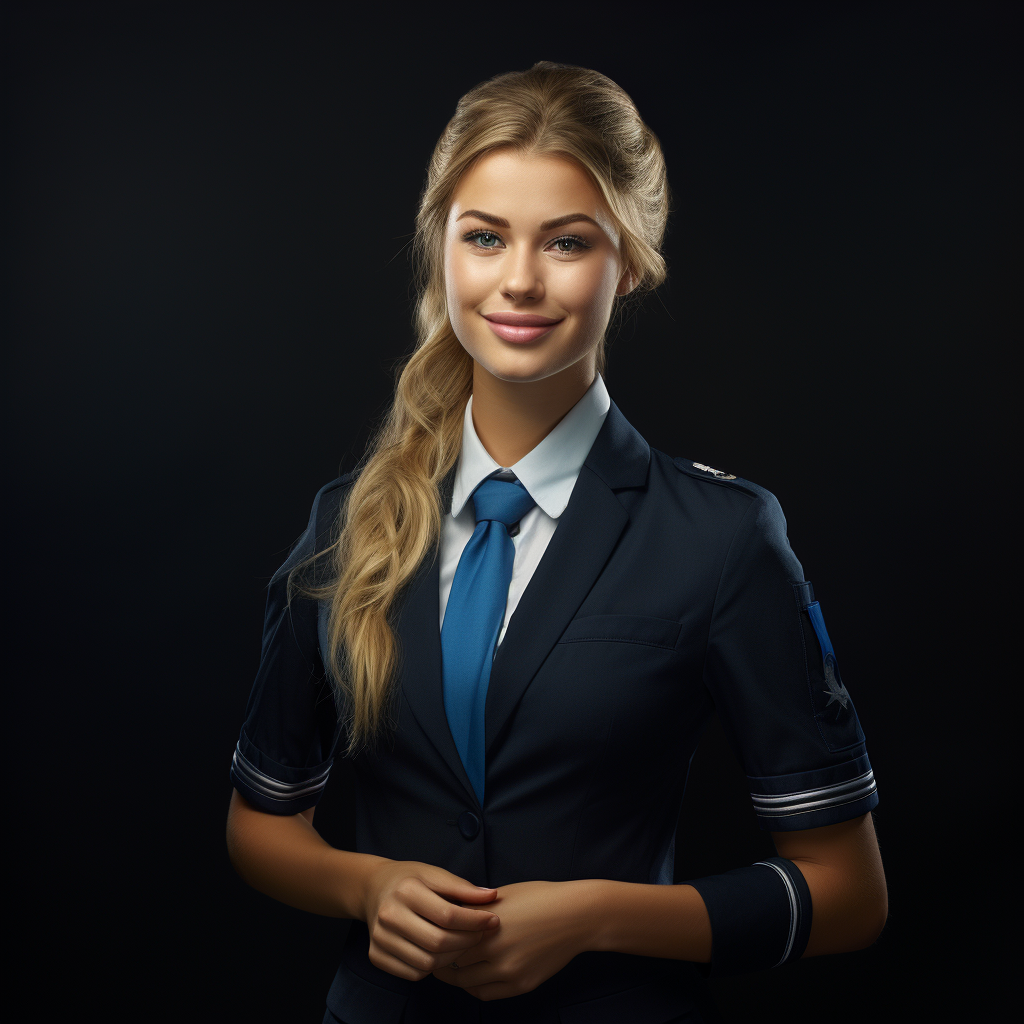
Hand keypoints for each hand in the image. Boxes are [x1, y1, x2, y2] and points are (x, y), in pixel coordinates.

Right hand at [362, 860, 500, 981]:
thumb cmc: (410, 880)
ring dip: (451, 958)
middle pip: (437, 943)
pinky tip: (440, 953)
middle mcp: (389, 915)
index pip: (448, 915)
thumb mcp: (435, 873)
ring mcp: (380, 939)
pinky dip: (432, 968)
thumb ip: (463, 887)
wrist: (373, 888)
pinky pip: (413, 974)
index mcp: (405, 890)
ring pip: (426, 963)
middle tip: (480, 935)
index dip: (475, 921)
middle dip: (466, 942)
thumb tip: (492, 897)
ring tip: (462, 944)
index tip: (493, 920)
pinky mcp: (375, 956)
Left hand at [430, 879, 594, 1000]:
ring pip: (467, 983)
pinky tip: (471, 979)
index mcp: (487, 922)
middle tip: (432, 957)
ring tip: (449, 971)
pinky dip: (474, 989)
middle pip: (453, 962)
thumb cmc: (540, 897)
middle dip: (441, 960)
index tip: (428, 938)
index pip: (447, 937)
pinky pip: (486, 994)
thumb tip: (449, 915)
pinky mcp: (521, 985)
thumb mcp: (502, 895)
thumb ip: (475, 909)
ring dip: (456, 978)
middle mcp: (495, 948)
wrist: (576, 916)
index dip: (436, 939)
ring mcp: (509, 969)